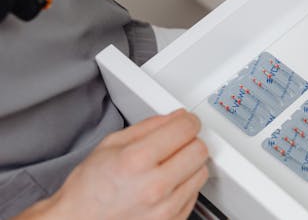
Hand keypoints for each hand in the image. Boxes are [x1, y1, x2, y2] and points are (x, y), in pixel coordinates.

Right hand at [18, 109, 208, 219]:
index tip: (185, 121)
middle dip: (190, 141)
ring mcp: (165, 209)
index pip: (186, 128)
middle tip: (177, 143)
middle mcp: (154, 186)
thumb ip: (149, 126)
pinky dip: (185, 186)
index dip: (188, 120)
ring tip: (167, 167)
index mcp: (137, 160)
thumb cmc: (88, 190)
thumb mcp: (111, 145)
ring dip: (189, 165)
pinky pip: (194, 194)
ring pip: (201, 172)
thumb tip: (176, 117)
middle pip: (199, 149)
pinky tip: (166, 186)